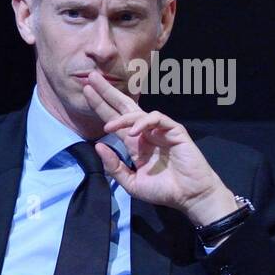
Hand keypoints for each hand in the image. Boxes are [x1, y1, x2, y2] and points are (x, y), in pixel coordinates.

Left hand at [81, 71, 239, 224]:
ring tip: (108, 127)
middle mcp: (145, 133)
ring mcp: (160, 130)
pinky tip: (132, 133)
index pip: (114, 120)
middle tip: (92, 78)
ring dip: (121, 118)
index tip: (86, 92)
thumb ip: (114, 166)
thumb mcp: (131, 183)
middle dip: (107, 92)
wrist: (189, 196)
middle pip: (124, 107)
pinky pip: (157, 119)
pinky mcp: (174, 130)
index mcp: (134, 143)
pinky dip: (144, 123)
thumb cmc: (163, 190)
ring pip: (138, 113)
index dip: (100, 106)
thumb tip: (98, 146)